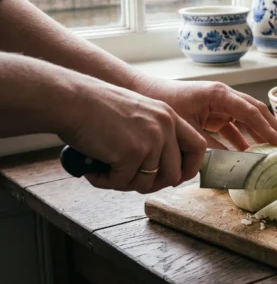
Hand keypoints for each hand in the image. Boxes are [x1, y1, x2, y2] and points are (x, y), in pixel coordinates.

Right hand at [60, 80, 207, 193]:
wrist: (71, 99)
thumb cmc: (96, 107)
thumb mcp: (138, 114)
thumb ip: (155, 135)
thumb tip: (164, 171)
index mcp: (169, 116)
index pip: (198, 147)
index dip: (189, 168)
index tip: (176, 178)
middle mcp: (165, 127)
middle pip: (174, 174)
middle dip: (152, 184)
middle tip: (129, 181)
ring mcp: (150, 140)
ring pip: (148, 182)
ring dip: (125, 183)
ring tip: (106, 173)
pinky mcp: (132, 153)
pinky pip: (124, 182)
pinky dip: (106, 182)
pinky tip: (94, 171)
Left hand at [131, 76, 276, 150]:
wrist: (142, 92)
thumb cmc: (162, 103)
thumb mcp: (187, 128)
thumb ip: (207, 147)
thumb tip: (225, 168)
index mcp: (220, 95)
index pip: (251, 112)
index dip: (267, 129)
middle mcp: (223, 97)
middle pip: (255, 112)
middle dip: (271, 129)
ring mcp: (218, 105)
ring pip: (246, 121)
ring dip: (258, 136)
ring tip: (272, 152)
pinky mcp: (212, 113)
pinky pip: (232, 128)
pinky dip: (239, 140)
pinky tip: (246, 156)